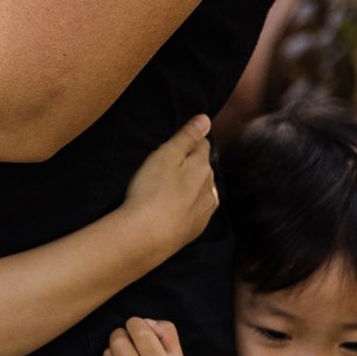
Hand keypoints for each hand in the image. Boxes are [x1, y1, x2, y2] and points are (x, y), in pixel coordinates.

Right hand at [122, 115, 216, 261]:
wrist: (146, 236)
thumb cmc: (151, 191)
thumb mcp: (166, 155)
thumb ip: (187, 136)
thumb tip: (206, 119)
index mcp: (203, 167)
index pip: (202, 145)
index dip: (188, 141)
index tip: (174, 144)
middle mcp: (210, 188)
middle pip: (203, 168)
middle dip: (190, 164)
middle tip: (166, 166)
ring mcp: (204, 211)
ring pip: (201, 191)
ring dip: (190, 187)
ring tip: (168, 189)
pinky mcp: (195, 229)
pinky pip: (195, 211)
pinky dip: (186, 207)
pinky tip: (172, 209)